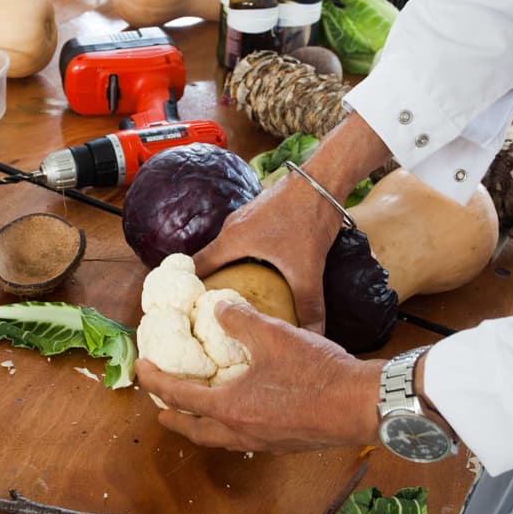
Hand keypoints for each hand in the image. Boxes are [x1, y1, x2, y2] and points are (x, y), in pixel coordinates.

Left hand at [135, 301, 381, 452]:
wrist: (360, 403)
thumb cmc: (316, 372)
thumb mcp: (272, 334)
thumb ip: (238, 319)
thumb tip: (217, 308)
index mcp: (230, 408)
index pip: (178, 397)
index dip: (155, 381)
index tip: (141, 370)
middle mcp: (242, 431)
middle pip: (195, 430)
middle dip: (173, 419)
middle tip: (160, 409)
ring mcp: (265, 442)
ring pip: (221, 439)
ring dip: (202, 427)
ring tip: (198, 413)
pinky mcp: (285, 443)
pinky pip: (245, 439)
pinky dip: (230, 428)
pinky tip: (242, 413)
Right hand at [192, 173, 342, 331]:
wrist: (324, 179)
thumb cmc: (308, 219)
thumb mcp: (307, 268)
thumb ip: (309, 304)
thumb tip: (313, 334)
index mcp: (231, 240)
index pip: (196, 268)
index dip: (189, 291)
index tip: (188, 312)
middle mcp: (231, 228)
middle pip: (209, 261)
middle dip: (207, 286)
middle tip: (210, 313)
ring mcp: (244, 220)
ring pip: (225, 252)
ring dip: (225, 272)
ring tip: (232, 299)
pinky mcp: (258, 216)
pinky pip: (240, 243)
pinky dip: (241, 260)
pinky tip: (257, 276)